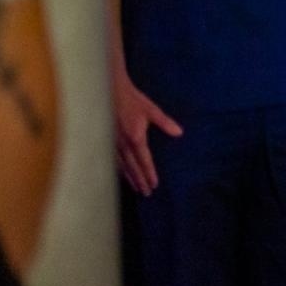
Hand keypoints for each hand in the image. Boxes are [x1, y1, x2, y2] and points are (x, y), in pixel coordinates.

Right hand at [114, 72, 182, 196]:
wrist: (110, 92)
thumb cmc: (133, 100)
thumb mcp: (152, 110)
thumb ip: (165, 123)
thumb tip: (179, 133)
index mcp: (135, 138)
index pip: (144, 161)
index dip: (149, 174)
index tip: (154, 185)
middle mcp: (123, 144)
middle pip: (132, 167)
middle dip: (140, 180)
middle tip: (146, 193)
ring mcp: (113, 144)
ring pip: (122, 166)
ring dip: (129, 178)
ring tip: (136, 188)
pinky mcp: (106, 141)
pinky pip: (113, 160)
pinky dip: (118, 170)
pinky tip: (121, 175)